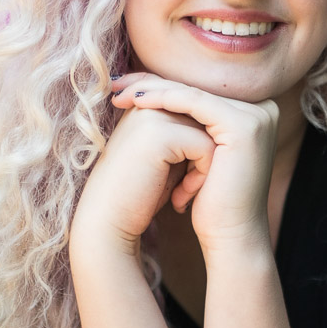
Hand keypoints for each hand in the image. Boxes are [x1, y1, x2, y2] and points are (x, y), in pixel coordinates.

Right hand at [71, 83, 215, 255]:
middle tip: (186, 189)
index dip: (196, 148)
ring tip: (184, 193)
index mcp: (144, 104)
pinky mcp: (160, 134)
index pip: (192, 113)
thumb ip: (186, 133)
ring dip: (204, 167)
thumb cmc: (137, 195)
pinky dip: (200, 176)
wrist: (106, 224)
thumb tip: (220, 123)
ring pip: (209, 132)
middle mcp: (147, 103)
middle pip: (203, 120)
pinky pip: (206, 147)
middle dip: (203, 154)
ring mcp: (152, 116)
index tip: (182, 180)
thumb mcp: (165, 157)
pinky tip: (180, 199)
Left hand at [111, 72, 279, 254]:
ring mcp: (256, 115)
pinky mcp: (244, 124)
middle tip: (116, 84)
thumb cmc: (209, 201)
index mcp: (254, 112)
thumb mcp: (196, 153)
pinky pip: (194, 104)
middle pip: (195, 89)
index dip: (160, 85)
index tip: (124, 86)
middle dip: (152, 85)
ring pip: (192, 93)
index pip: (198, 90)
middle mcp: (262, 109)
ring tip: (119, 94)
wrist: (229, 236)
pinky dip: (163, 100)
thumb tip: (147, 90)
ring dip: (152, 91)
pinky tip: (138, 102)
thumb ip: (186, 121)